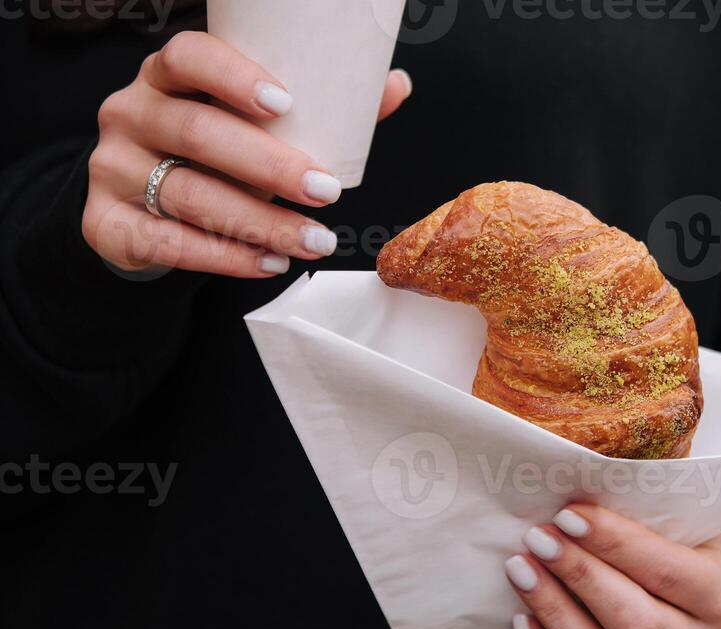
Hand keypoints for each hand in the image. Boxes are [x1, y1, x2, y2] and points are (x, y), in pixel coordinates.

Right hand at [83, 31, 411, 276]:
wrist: (139, 211)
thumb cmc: (210, 159)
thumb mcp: (249, 129)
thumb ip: (317, 111)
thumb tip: (395, 87)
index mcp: (165, 76)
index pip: (189, 57)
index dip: (234, 76)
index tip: (287, 104)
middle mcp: (130, 113)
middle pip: (199, 134)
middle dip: (271, 168)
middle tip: (327, 194)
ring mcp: (113, 170)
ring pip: (193, 196)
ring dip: (262, 224)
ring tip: (315, 243)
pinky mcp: (109, 224)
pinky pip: (170, 244)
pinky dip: (227, 258)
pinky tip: (270, 264)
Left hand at [504, 504, 720, 628]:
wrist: (684, 578)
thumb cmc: (675, 534)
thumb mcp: (680, 511)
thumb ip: (643, 501)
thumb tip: (578, 474)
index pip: (668, 571)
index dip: (615, 543)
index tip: (569, 514)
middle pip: (633, 623)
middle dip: (578, 576)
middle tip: (537, 538)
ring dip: (553, 613)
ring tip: (521, 568)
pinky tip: (520, 625)